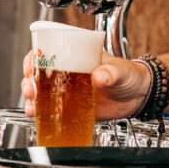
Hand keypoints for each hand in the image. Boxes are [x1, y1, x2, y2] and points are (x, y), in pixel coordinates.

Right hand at [22, 52, 150, 120]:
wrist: (139, 95)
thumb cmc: (130, 75)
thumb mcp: (121, 70)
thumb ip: (111, 72)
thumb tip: (100, 76)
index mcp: (78, 57)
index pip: (49, 52)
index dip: (35, 58)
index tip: (31, 66)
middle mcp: (69, 73)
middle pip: (40, 74)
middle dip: (29, 81)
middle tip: (30, 89)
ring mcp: (69, 91)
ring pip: (42, 93)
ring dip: (32, 98)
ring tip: (31, 105)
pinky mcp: (73, 107)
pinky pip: (52, 110)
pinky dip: (42, 113)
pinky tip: (36, 116)